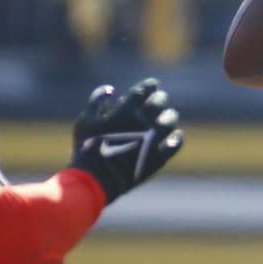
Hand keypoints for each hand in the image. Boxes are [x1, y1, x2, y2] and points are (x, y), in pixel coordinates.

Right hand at [67, 79, 182, 202]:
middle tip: (161, 97)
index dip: (150, 86)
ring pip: (169, 122)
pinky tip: (177, 135)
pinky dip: (177, 138)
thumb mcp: (85, 121)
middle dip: (160, 98)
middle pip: (158, 103)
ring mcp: (151, 140)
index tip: (153, 84)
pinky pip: (174, 145)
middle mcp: (141, 123)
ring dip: (170, 116)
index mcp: (124, 111)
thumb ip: (97, 101)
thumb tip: (110, 89)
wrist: (96, 179)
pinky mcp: (157, 158)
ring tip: (169, 115)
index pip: (142, 92)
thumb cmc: (87, 148)